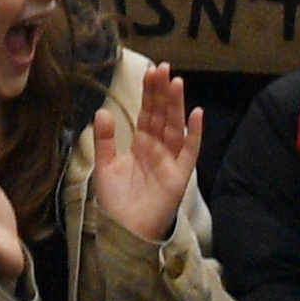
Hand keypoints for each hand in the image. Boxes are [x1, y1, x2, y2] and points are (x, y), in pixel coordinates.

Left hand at [89, 56, 200, 243]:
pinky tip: (197, 114)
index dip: (150, 93)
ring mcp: (170, 161)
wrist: (124, 231)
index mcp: (141, 145)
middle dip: (162, 93)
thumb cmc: (115, 202)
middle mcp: (158, 149)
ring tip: (177, 82)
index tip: (151, 71)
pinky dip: (195, 134)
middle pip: (162, 115)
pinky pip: (190, 152)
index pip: (148, 113)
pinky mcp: (179, 176)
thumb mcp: (104, 166)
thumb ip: (104, 139)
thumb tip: (102, 110)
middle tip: (163, 68)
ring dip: (177, 106)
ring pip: (175, 128)